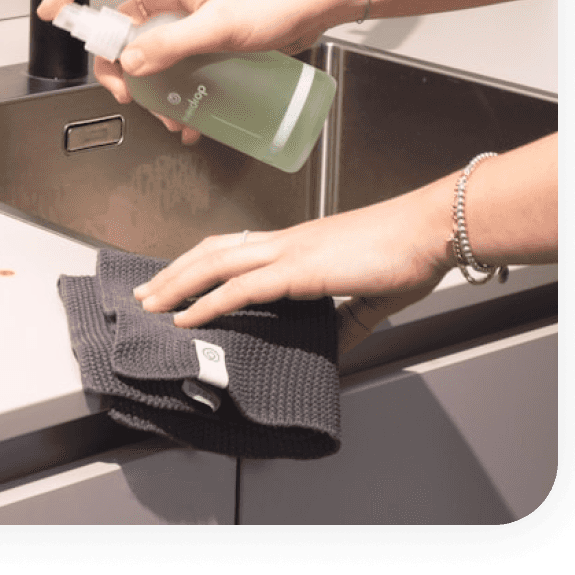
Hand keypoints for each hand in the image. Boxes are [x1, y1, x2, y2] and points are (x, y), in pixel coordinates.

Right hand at [36, 0, 349, 144]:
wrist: (317, 3)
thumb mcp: (220, 25)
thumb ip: (173, 44)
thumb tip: (132, 63)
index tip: (51, 15)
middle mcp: (170, 1)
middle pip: (118, 30)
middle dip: (115, 66)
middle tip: (127, 93)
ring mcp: (188, 22)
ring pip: (148, 56)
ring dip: (151, 89)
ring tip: (169, 114)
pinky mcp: (207, 41)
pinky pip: (178, 68)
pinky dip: (178, 94)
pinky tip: (193, 117)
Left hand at [131, 182, 454, 354]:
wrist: (429, 230)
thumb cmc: (406, 252)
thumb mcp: (369, 295)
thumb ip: (347, 320)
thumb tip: (335, 344)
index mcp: (297, 245)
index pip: (233, 248)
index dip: (199, 263)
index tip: (176, 280)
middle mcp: (284, 242)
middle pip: (211, 252)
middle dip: (173, 273)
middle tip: (145, 293)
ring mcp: (288, 252)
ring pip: (215, 264)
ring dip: (177, 284)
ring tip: (152, 304)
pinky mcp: (299, 269)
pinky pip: (241, 287)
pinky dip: (208, 302)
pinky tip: (188, 317)